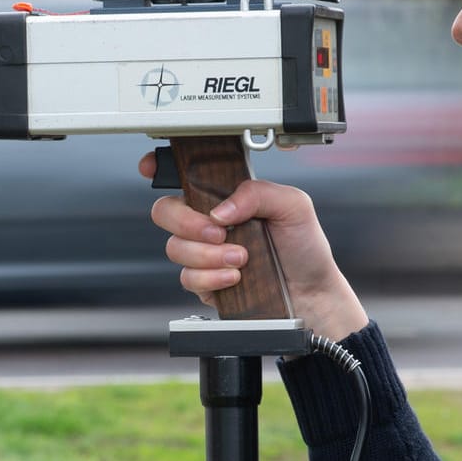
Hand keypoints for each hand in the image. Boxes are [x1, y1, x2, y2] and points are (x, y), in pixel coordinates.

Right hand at [143, 153, 368, 339]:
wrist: (312, 292)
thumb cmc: (304, 247)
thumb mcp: (293, 205)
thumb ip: (257, 193)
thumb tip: (220, 209)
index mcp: (226, 197)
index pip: (184, 177)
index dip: (159, 168)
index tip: (150, 168)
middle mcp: (209, 222)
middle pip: (165, 211)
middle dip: (187, 222)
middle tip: (219, 233)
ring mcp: (204, 253)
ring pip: (175, 248)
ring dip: (207, 255)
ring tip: (241, 259)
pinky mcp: (204, 282)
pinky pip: (188, 278)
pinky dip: (211, 277)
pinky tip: (235, 278)